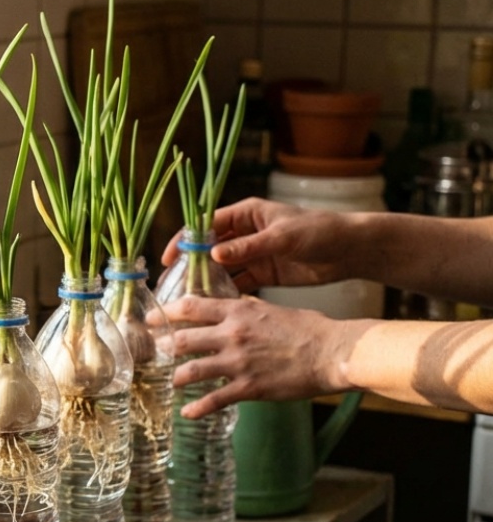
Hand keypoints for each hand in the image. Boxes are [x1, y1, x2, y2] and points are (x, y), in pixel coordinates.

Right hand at [161, 198, 351, 293]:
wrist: (351, 249)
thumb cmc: (320, 231)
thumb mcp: (283, 237)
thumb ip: (249, 246)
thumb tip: (214, 253)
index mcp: (246, 214)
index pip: (206, 225)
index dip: (186, 240)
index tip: (170, 258)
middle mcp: (245, 233)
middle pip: (209, 249)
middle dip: (192, 266)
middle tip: (175, 286)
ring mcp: (253, 255)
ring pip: (222, 269)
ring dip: (208, 282)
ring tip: (191, 301)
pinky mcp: (264, 273)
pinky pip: (238, 284)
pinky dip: (227, 294)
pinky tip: (216, 307)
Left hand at [163, 295, 352, 418]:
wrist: (331, 353)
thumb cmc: (309, 330)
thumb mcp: (272, 310)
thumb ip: (247, 310)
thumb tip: (234, 306)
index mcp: (238, 312)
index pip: (192, 307)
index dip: (167, 312)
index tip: (153, 318)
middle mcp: (232, 335)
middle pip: (183, 339)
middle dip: (166, 346)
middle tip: (157, 351)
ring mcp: (238, 363)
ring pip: (191, 371)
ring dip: (176, 377)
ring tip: (172, 382)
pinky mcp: (248, 388)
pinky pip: (213, 399)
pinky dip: (197, 408)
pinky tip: (187, 413)